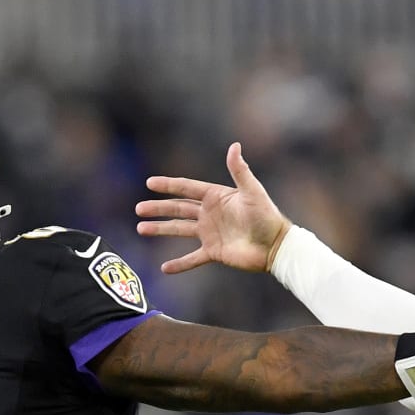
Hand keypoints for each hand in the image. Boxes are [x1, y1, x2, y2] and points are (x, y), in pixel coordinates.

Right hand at [137, 142, 291, 274]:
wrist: (275, 246)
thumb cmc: (267, 216)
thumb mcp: (252, 191)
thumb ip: (240, 170)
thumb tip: (234, 145)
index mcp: (216, 197)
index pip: (187, 188)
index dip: (168, 186)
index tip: (149, 183)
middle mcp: (210, 214)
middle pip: (178, 209)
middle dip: (158, 208)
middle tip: (139, 209)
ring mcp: (210, 233)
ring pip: (180, 230)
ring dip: (160, 229)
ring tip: (141, 228)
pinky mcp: (213, 252)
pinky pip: (192, 258)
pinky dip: (179, 264)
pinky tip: (165, 268)